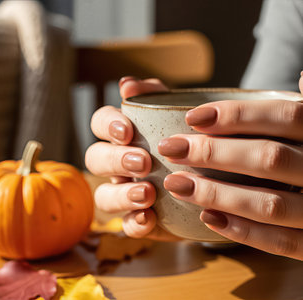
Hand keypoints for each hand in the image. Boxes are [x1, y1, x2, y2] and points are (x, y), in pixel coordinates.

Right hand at [85, 77, 179, 240]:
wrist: (223, 177)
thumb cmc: (193, 139)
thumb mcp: (179, 113)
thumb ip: (154, 95)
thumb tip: (126, 84)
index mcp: (123, 134)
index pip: (100, 122)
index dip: (107, 126)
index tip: (127, 131)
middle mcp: (117, 163)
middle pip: (96, 159)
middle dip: (115, 160)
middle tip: (144, 163)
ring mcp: (125, 192)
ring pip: (103, 196)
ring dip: (121, 195)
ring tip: (148, 194)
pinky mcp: (140, 219)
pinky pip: (126, 225)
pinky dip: (134, 223)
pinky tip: (149, 219)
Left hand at [160, 78, 302, 259]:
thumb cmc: (301, 151)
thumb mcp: (296, 123)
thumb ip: (272, 108)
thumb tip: (248, 79)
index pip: (286, 116)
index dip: (238, 115)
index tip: (191, 117)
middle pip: (270, 159)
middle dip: (214, 153)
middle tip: (170, 148)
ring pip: (270, 204)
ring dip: (217, 194)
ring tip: (175, 183)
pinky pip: (282, 243)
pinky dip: (242, 231)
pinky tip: (207, 218)